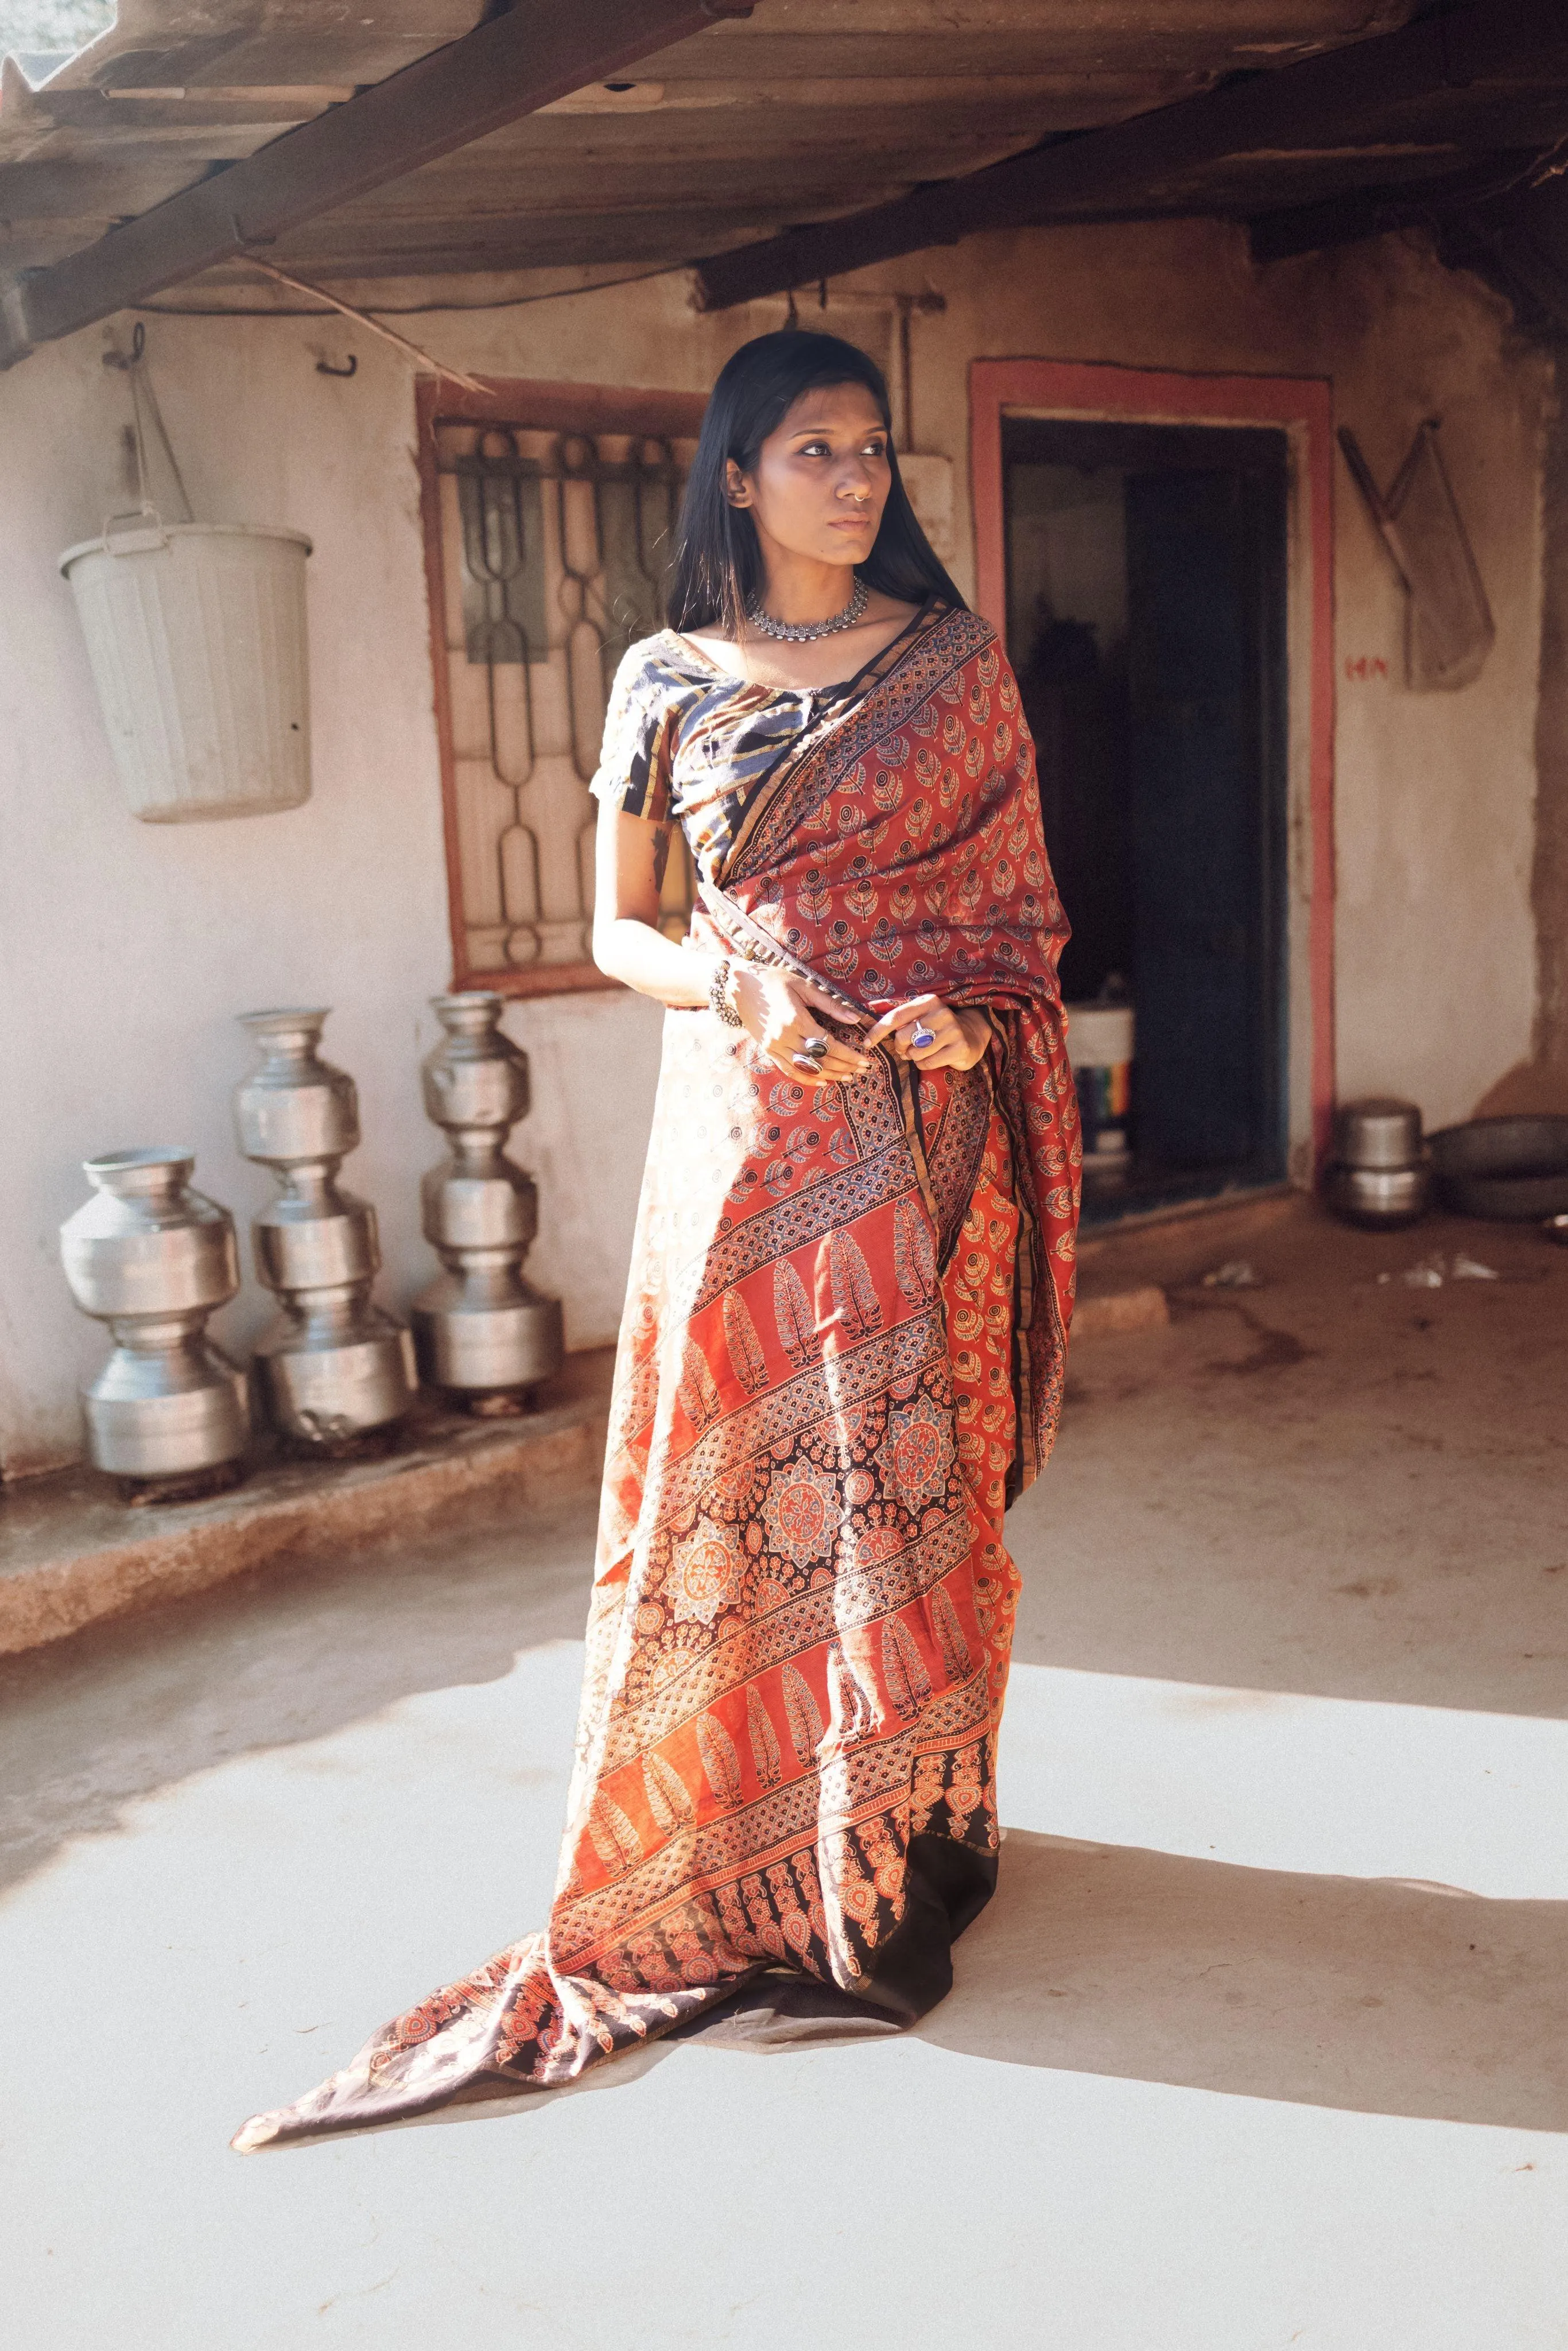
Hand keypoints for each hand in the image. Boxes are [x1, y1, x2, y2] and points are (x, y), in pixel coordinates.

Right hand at [731, 964, 870, 1087]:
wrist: (740, 986)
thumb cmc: (775, 980)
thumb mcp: (805, 986)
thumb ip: (830, 1005)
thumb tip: (855, 1018)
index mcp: (796, 1019)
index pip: (829, 1044)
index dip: (849, 1055)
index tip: (865, 1059)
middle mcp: (784, 1037)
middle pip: (820, 1060)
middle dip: (844, 1067)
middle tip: (862, 1070)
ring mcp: (774, 1046)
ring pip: (806, 1069)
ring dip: (829, 1075)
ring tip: (848, 1077)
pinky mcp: (767, 1051)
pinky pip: (789, 1071)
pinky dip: (807, 1079)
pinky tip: (823, 1081)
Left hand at [861, 993, 991, 1071]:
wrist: (971, 1036)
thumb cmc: (937, 1028)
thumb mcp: (921, 1017)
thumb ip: (900, 1020)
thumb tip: (871, 1034)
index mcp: (928, 1002)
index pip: (895, 1017)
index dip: (877, 1031)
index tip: (866, 1043)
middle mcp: (941, 1013)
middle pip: (903, 1038)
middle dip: (901, 1048)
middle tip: (908, 1048)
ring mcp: (952, 1030)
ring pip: (915, 1054)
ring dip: (914, 1057)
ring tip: (925, 1052)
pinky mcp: (959, 1048)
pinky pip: (927, 1064)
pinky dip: (925, 1065)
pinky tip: (935, 1058)